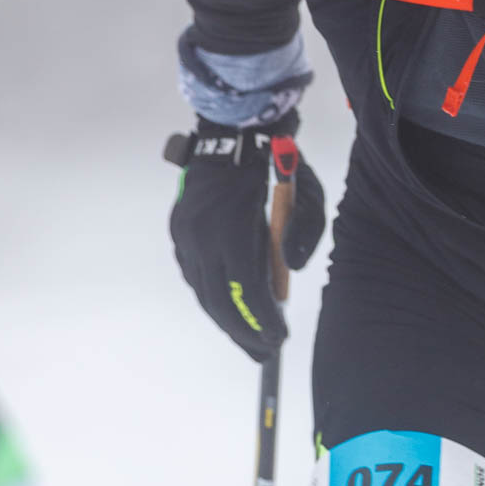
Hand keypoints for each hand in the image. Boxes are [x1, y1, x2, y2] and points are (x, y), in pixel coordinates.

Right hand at [165, 112, 325, 360]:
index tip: (280, 340)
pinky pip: (193, 274)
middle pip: (219, 301)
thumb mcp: (306, 194)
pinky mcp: (179, 230)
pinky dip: (210, 295)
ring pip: (202, 291)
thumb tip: (289, 272)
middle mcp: (202, 237)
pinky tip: (226, 308)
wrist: (233, 131)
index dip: (263, 321)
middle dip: (243, 332)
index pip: (247, 291)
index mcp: (234, 230)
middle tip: (263, 353)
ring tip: (246, 338)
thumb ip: (305, 234)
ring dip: (224, 318)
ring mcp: (185, 235)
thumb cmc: (277, 164)